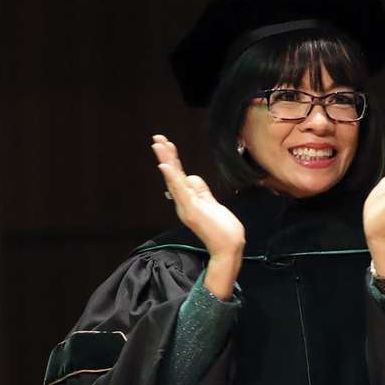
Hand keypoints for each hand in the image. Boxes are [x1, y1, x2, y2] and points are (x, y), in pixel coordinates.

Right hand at [152, 134, 244, 299]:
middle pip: (172, 174)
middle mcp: (182, 202)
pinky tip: (165, 166)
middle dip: (165, 155)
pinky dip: (172, 177)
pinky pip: (180, 190)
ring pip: (173, 179)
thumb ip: (201, 190)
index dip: (171, 159)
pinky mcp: (191, 210)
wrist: (228, 246)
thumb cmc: (222, 228)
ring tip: (158, 146)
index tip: (166, 143)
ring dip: (166, 160)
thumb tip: (191, 176)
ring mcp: (186, 206)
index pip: (178, 175)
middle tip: (156, 138)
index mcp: (187, 200)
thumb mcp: (211, 203)